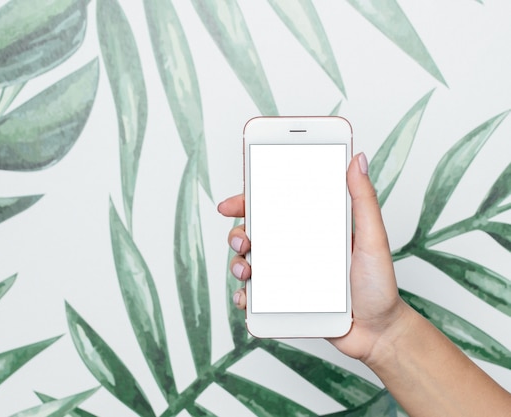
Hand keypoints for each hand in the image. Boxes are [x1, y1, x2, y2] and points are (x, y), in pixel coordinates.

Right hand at [217, 153, 410, 361]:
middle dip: (237, 234)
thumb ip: (363, 199)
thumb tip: (356, 159)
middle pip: (253, 233)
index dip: (248, 200)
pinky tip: (248, 298)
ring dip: (237, 263)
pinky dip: (244, 297)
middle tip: (243, 241)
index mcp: (312, 227)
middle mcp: (295, 248)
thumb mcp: (373, 238)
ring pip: (248, 263)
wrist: (379, 332)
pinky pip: (254, 297)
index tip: (231, 203)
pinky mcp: (283, 301)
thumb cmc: (379, 285)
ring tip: (246, 270)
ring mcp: (286, 275)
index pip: (274, 206)